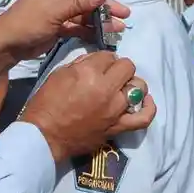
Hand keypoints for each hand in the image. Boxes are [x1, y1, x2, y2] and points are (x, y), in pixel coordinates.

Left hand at [0, 0, 130, 60]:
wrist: (9, 45)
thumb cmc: (29, 21)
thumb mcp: (56, 10)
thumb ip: (80, 2)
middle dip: (105, 4)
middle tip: (125, 13)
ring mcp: (60, 10)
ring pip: (85, 12)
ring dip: (101, 18)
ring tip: (120, 27)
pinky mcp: (60, 26)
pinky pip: (79, 25)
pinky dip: (91, 29)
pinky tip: (106, 34)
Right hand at [19, 52, 154, 161]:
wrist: (44, 136)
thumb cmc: (46, 104)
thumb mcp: (58, 75)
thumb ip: (80, 65)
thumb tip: (96, 62)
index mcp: (89, 73)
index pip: (108, 56)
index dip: (103, 59)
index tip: (98, 65)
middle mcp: (106, 89)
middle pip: (127, 67)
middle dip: (118, 68)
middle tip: (108, 75)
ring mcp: (116, 109)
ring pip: (138, 87)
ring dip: (130, 84)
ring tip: (121, 87)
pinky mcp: (119, 126)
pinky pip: (143, 117)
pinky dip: (149, 107)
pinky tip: (145, 100)